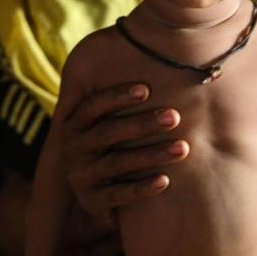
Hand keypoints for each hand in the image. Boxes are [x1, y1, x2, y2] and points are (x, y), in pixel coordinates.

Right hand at [61, 82, 188, 225]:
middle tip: (175, 117)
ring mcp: (81, 176)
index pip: (93, 106)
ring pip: (117, 162)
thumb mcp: (115, 123)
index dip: (117, 96)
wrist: (106, 195)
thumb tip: (156, 54)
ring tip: (183, 148)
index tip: (147, 89)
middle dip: (143, 124)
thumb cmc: (119, 145)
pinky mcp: (92, 201)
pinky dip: (142, 188)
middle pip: (108, 132)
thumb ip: (129, 100)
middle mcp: (73, 149)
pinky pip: (118, 195)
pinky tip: (165, 180)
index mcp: (77, 124)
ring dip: (152, 154)